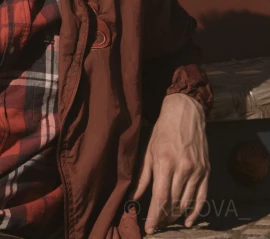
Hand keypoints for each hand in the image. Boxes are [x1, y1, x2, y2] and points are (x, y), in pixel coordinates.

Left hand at [132, 93, 209, 233]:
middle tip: (156, 224)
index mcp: (164, 162)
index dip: (154, 216)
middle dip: (164, 217)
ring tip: (167, 221)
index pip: (160, 197)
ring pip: (187, 202)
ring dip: (176, 215)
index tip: (149, 229)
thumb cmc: (162, 130)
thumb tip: (134, 198)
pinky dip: (195, 211)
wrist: (185, 113)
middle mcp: (182, 168)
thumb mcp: (148, 150)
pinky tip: (187, 220)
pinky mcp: (206, 171)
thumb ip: (143, 176)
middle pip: (173, 203)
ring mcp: (196, 170)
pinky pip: (202, 197)